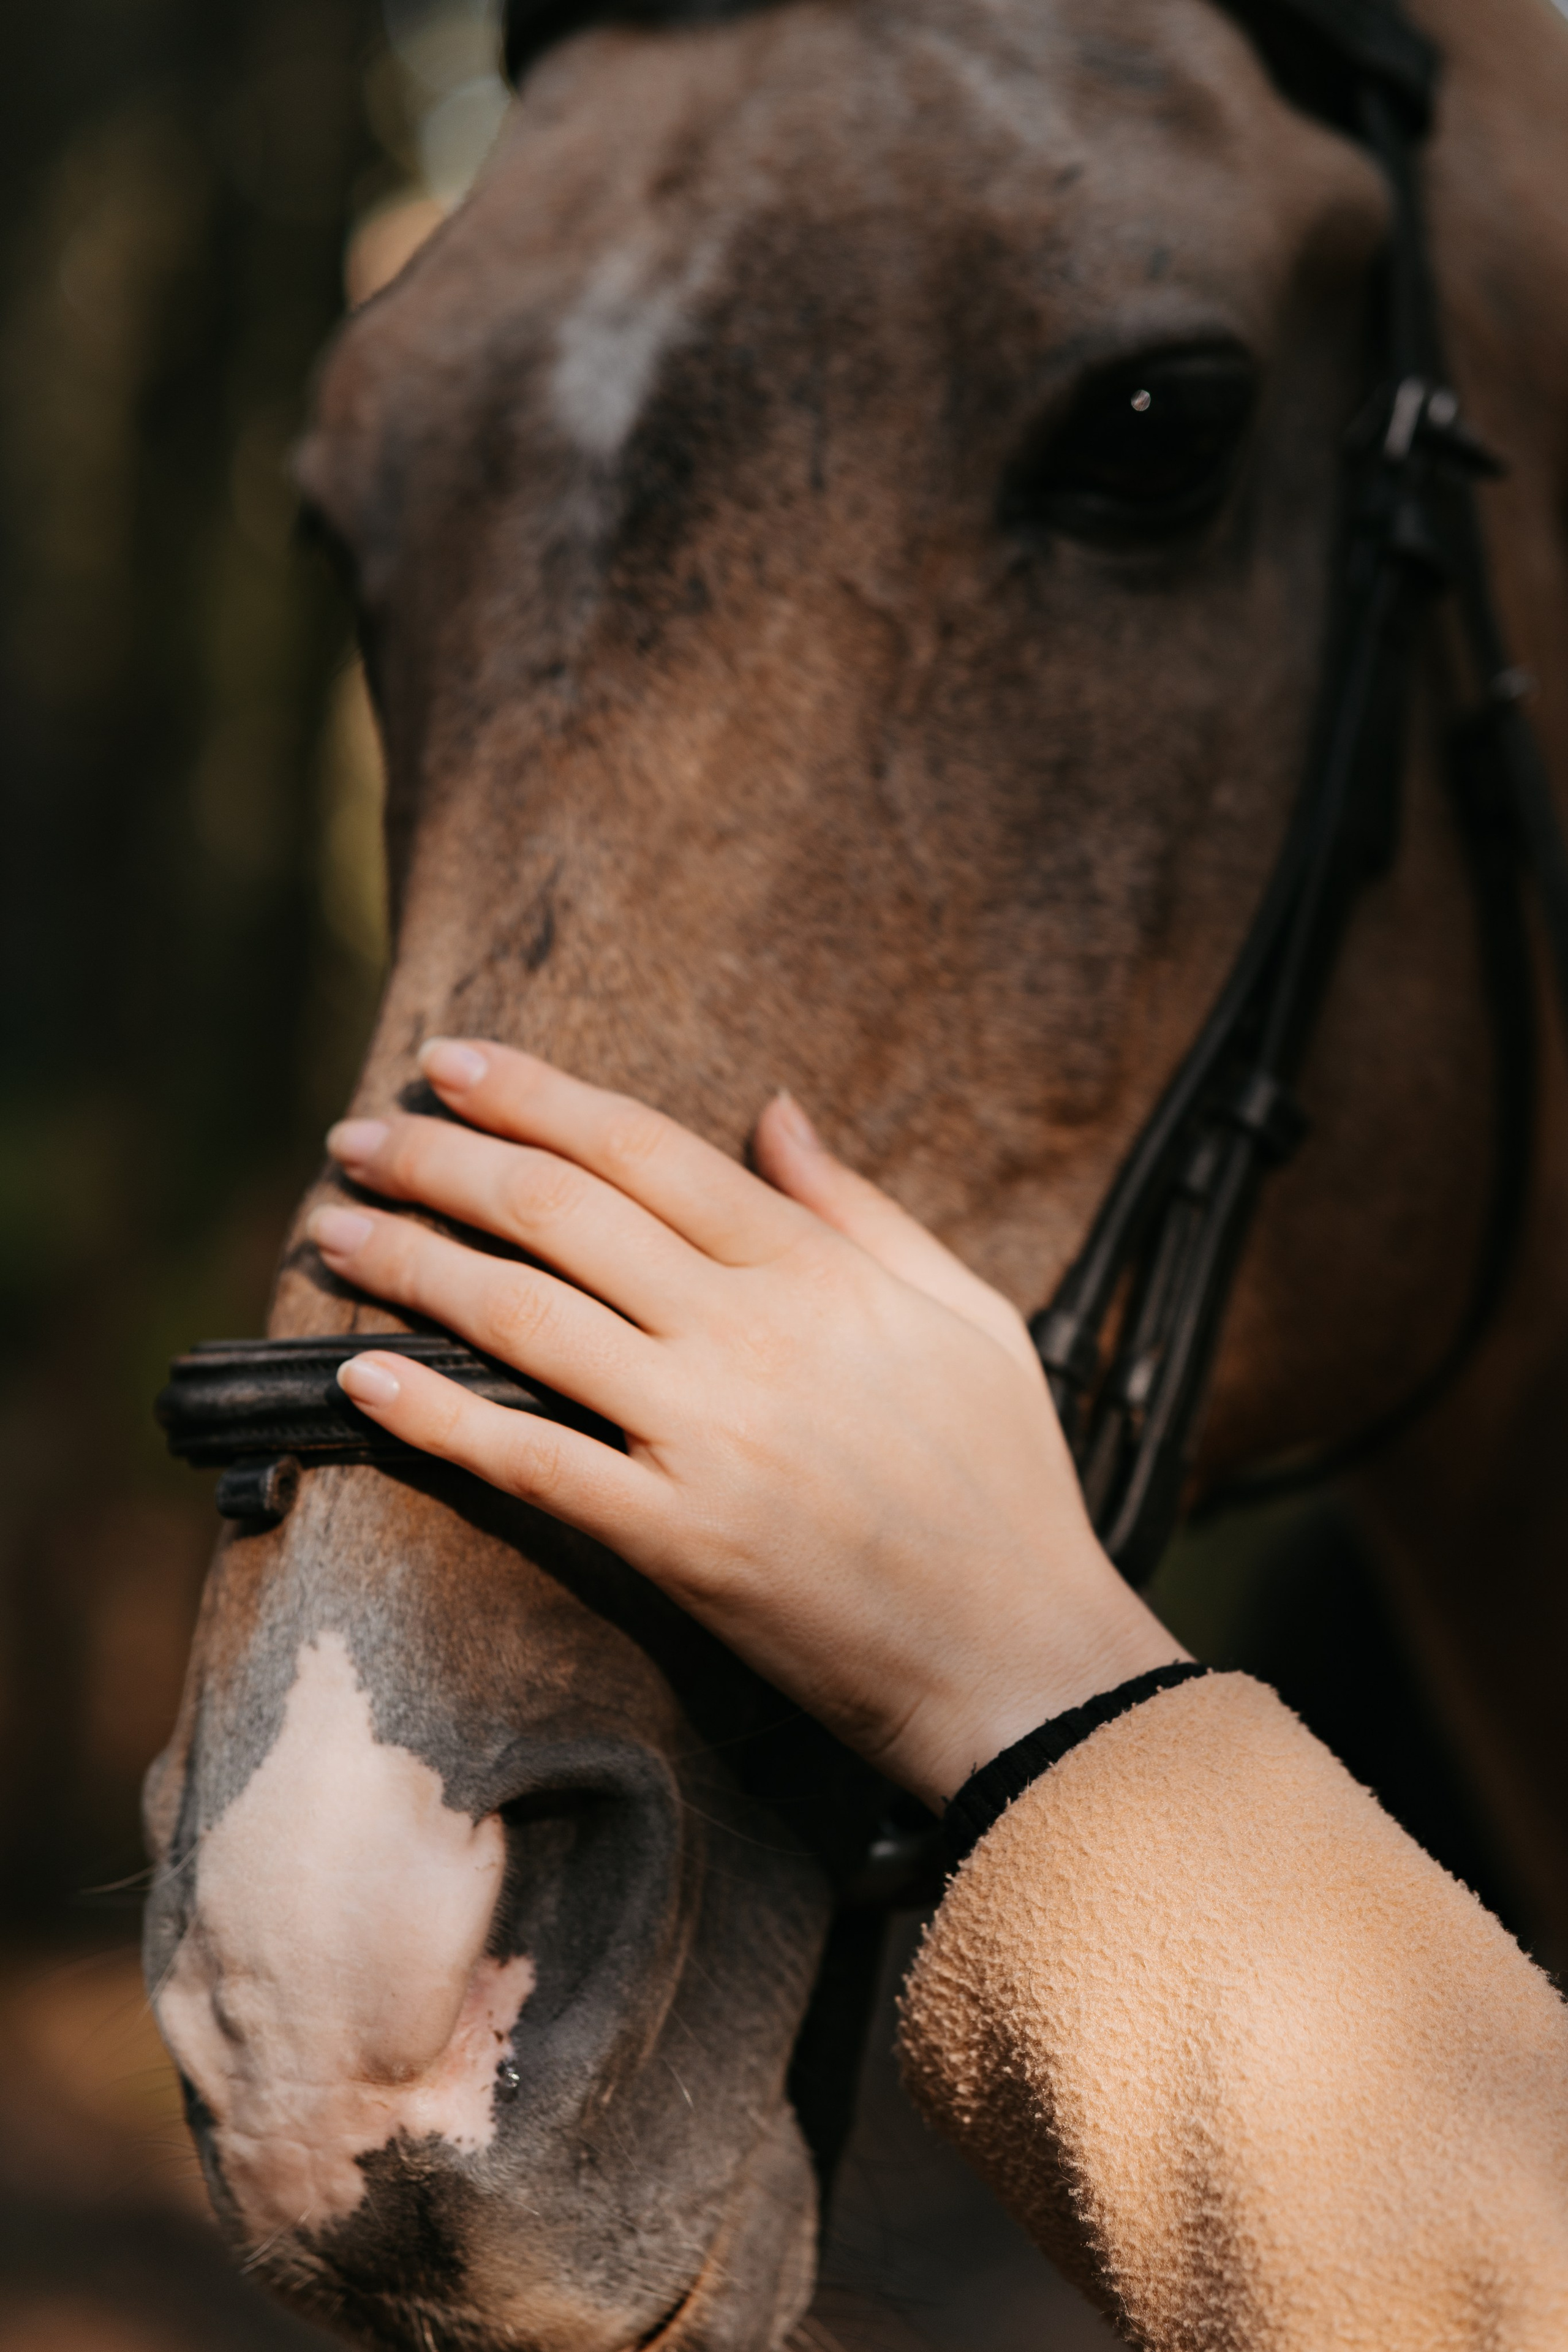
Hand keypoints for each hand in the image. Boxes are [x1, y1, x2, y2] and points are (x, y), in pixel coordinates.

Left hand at [308, 1040, 1185, 1809]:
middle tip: (358, 1137)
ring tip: (333, 1231)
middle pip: (560, 1213)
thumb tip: (775, 1112)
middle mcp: (751, 1337)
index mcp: (818, 1271)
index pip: (644, 1149)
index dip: (532, 1094)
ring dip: (412, 1264)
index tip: (447, 1063)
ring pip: (524, 1319)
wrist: (1024, 1661)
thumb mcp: (966, 1314)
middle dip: (440, 1160)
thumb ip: (861, 1209)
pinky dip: (435, 1415)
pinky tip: (359, 1375)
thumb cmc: (1007, 1483)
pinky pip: (530, 1462)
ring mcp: (709, 1441)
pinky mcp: (678, 1543)